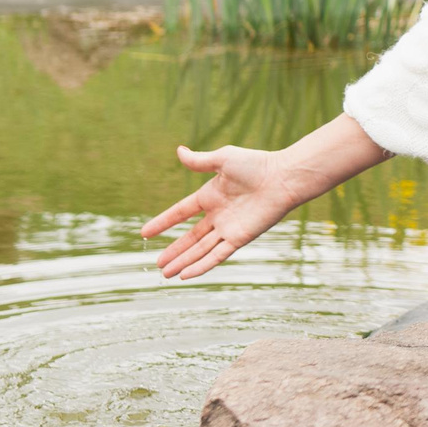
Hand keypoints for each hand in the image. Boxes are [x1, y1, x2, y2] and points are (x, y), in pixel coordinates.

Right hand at [142, 112, 387, 279]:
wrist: (282, 178)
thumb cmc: (256, 165)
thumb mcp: (222, 160)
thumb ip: (199, 161)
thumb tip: (179, 151)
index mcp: (210, 196)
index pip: (181, 213)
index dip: (163, 222)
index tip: (145, 233)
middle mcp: (218, 215)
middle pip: (190, 238)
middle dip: (174, 251)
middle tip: (157, 264)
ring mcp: (228, 229)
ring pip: (200, 250)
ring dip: (183, 262)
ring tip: (165, 274)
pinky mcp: (240, 238)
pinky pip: (217, 256)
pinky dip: (202, 266)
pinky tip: (187, 275)